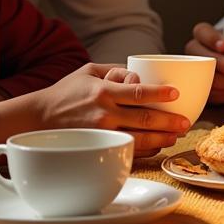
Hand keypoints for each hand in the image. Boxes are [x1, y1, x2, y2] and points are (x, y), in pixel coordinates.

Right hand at [0, 63, 190, 156]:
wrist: (38, 119)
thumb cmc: (66, 92)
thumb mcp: (88, 70)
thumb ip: (116, 71)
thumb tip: (140, 74)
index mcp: (103, 92)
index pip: (138, 92)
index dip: (159, 93)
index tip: (177, 93)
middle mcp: (104, 114)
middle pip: (144, 119)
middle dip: (169, 122)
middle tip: (186, 122)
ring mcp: (101, 135)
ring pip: (139, 140)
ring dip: (161, 139)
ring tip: (176, 135)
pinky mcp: (98, 149)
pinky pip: (126, 152)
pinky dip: (145, 150)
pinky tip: (157, 146)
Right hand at [186, 22, 223, 104]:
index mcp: (205, 35)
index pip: (202, 31)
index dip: (211, 38)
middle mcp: (197, 51)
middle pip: (200, 56)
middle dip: (220, 63)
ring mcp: (197, 70)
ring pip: (203, 76)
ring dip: (223, 82)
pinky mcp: (202, 87)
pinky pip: (209, 93)